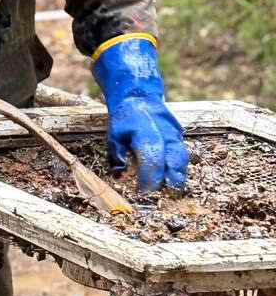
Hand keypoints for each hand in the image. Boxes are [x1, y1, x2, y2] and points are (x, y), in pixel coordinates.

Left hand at [92, 36, 187, 191]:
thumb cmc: (124, 121)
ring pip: (182, 158)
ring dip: (177, 177)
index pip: (152, 156)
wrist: (138, 98)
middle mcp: (164, 131)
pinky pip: (182, 156)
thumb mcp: (113, 136)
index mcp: (145, 129)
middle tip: (163, 197)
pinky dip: (178, 170)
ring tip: (169, 193)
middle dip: (170, 180)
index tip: (143, 192)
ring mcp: (175, 133)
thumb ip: (117, 157)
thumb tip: (122, 178)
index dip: (149, 176)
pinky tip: (171, 183)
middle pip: (174, 158)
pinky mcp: (180, 138)